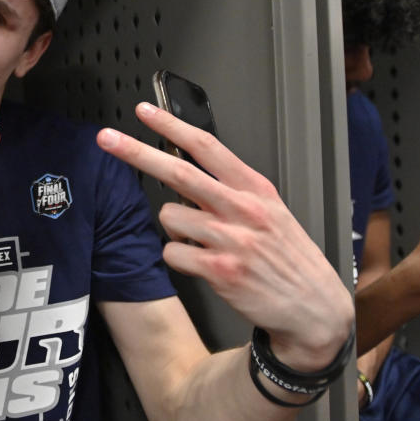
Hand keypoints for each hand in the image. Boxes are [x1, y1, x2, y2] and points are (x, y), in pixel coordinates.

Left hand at [97, 102, 353, 371]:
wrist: (314, 308)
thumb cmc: (288, 258)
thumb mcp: (272, 211)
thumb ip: (233, 190)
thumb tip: (187, 174)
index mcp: (255, 188)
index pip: (206, 146)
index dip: (171, 126)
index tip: (144, 112)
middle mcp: (242, 209)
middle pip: (178, 171)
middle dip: (136, 151)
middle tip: (105, 138)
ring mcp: (231, 239)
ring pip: (169, 217)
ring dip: (173, 228)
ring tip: (199, 241)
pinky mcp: (220, 270)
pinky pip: (173, 253)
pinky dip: (178, 257)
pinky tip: (201, 264)